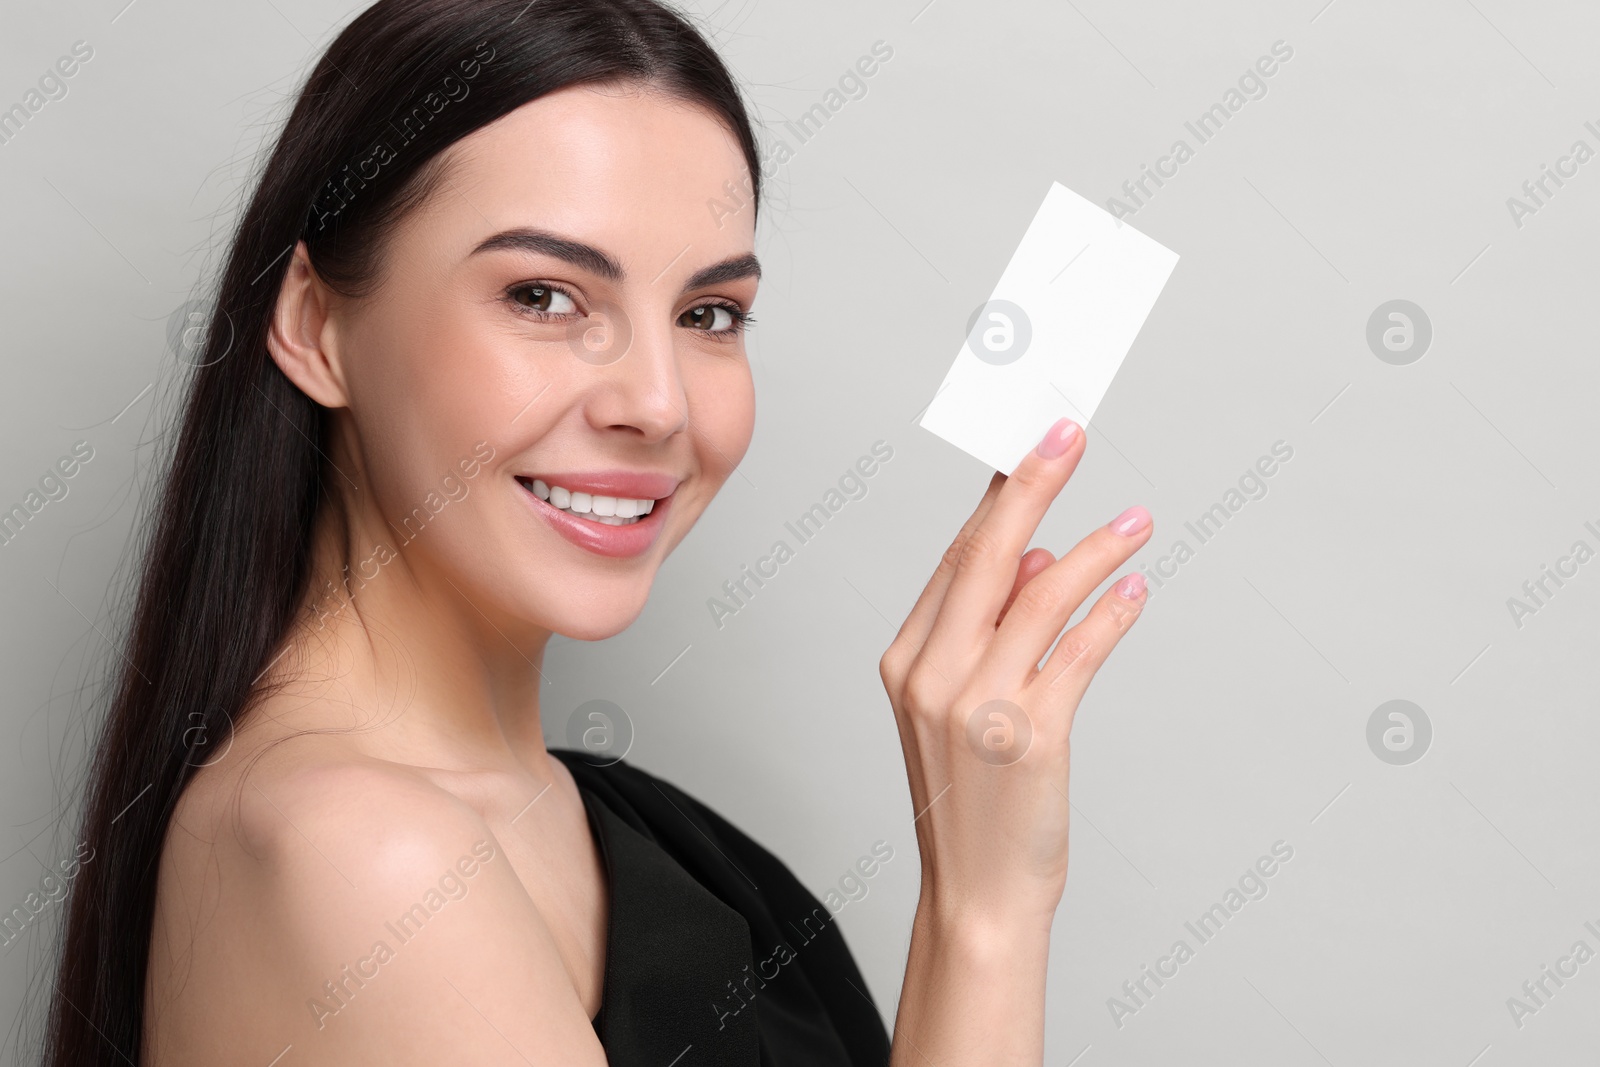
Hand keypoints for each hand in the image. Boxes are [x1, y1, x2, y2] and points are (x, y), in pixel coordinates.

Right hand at [878, 417, 1151, 925]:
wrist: (977, 895)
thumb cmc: (972, 801)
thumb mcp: (962, 707)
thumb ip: (990, 629)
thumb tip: (1042, 555)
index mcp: (906, 659)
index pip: (957, 558)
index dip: (997, 495)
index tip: (1026, 445)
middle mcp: (931, 674)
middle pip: (987, 556)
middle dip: (1032, 483)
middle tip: (1068, 432)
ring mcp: (976, 705)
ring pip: (1040, 595)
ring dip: (1095, 549)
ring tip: (1138, 521)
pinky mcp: (1029, 736)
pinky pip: (1077, 653)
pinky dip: (1112, 615)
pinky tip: (1136, 591)